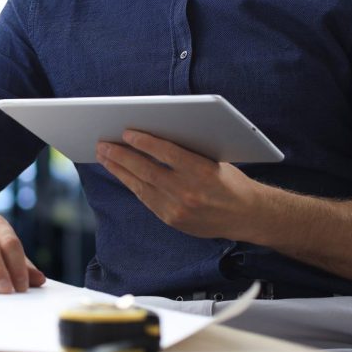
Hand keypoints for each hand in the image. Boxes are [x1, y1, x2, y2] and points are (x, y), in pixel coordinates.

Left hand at [96, 129, 264, 239]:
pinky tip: (121, 174)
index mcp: (202, 172)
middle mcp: (189, 192)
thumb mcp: (215, 159)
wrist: (247, 215)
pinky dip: (132, 184)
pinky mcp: (173, 220)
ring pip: (141, 186)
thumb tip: (152, 137)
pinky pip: (146, 199)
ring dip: (119, 170)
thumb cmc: (230, 180)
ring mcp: (179, 209)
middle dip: (121, 156)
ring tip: (104, 157)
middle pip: (146, 170)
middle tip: (103, 144)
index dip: (144, 141)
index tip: (126, 132)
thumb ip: (187, 151)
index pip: (166, 152)